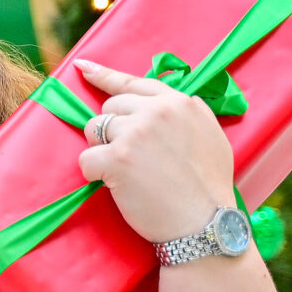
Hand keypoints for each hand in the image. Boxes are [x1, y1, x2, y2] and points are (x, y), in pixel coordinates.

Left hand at [72, 59, 238, 243]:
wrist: (207, 224)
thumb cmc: (209, 188)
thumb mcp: (210, 137)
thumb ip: (184, 115)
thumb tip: (163, 103)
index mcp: (180, 103)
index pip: (133, 83)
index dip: (104, 76)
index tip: (82, 67)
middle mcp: (158, 111)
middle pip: (109, 108)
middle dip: (112, 131)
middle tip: (134, 159)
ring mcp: (136, 133)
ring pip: (94, 130)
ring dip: (103, 151)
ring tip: (131, 173)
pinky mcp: (118, 158)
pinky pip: (86, 159)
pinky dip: (95, 174)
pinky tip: (119, 186)